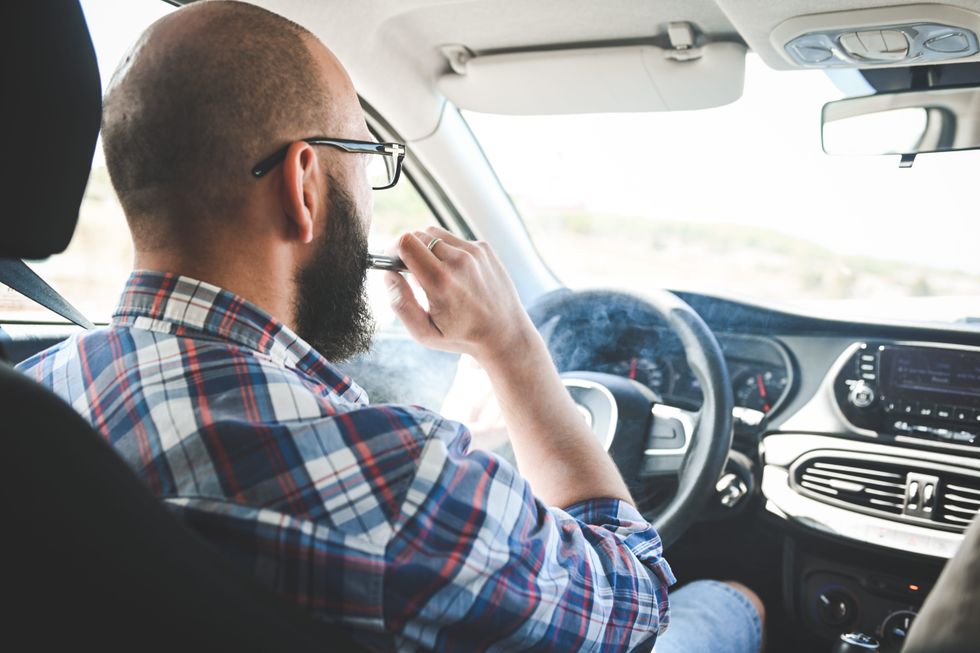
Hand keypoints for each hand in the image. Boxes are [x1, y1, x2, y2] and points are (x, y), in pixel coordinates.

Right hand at [385, 227, 535, 362]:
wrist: (505, 333)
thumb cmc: (462, 336)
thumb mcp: (424, 333)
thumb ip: (400, 304)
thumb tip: (388, 274)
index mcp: (441, 281)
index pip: (406, 242)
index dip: (392, 249)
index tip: (392, 262)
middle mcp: (459, 261)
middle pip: (418, 235)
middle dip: (408, 250)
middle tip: (412, 273)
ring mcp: (474, 252)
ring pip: (435, 234)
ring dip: (427, 249)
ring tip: (433, 274)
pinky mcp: (484, 248)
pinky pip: (454, 239)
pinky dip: (447, 251)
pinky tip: (454, 274)